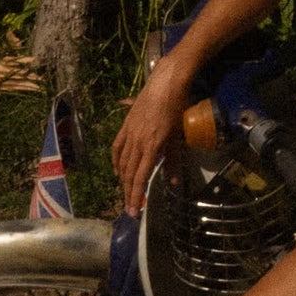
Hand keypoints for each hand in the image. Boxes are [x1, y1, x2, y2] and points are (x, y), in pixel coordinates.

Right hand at [112, 60, 188, 214]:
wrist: (165, 83)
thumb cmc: (177, 109)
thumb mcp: (179, 137)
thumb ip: (173, 161)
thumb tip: (172, 183)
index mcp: (151, 147)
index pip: (140, 178)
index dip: (136, 196)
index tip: (134, 211)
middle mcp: (137, 142)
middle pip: (129, 174)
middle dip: (129, 193)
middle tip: (129, 209)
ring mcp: (129, 133)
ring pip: (122, 162)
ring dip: (123, 181)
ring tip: (126, 194)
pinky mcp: (126, 125)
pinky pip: (117, 148)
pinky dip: (116, 161)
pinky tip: (118, 171)